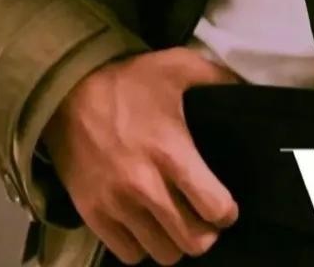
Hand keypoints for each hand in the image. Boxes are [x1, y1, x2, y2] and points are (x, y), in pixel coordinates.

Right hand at [40, 46, 242, 264]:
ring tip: (174, 222)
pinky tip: (145, 225)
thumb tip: (246, 89)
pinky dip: (141, 247)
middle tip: (202, 217)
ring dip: (174, 242)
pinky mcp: (93, 215)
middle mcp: (145, 185)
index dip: (227, 212)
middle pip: (192, 242)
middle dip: (205, 233)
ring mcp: (117, 204)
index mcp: (171, 151)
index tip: (225, 206)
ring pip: (162, 254)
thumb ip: (216, 77)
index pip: (214, 208)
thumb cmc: (128, 81)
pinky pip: (128, 255)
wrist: (67, 91)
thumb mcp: (177, 66)